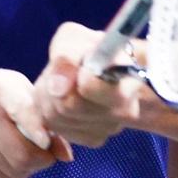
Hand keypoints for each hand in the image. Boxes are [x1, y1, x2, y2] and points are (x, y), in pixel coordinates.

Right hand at [0, 68, 72, 177]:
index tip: (46, 142)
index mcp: (0, 87)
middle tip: (44, 155)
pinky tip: (3, 157)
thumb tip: (66, 156)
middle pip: (22, 154)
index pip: (22, 110)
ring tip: (22, 154)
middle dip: (41, 161)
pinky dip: (7, 173)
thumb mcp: (17, 91)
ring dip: (25, 170)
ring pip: (11, 171)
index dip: (37, 130)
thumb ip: (43, 118)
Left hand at [35, 23, 142, 147]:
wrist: (103, 67)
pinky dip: (51, 111)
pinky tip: (63, 98)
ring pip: (58, 118)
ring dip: (49, 97)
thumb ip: (66, 55)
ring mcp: (108, 129)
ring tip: (62, 82)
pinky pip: (57, 128)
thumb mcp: (75, 38)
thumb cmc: (90, 50)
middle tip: (63, 71)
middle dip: (56, 86)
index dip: (76, 77)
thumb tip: (57, 85)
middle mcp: (124, 111)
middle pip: (69, 106)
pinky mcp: (92, 139)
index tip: (78, 67)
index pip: (91, 87)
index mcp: (127, 79)